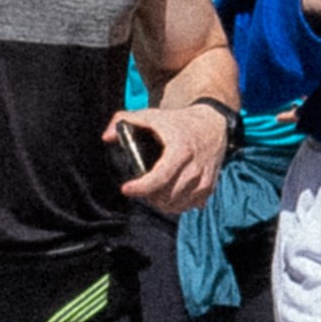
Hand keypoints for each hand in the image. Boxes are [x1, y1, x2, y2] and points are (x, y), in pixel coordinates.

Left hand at [111, 103, 228, 217]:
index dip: (141, 188)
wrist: (213, 125)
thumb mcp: (152, 115)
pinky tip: (168, 193)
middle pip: (166, 195)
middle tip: (138, 187)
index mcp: (181, 150)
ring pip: (176, 205)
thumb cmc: (179, 122)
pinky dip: (174, 204)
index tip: (126, 189)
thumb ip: (125, 120)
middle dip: (148, 195)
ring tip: (152, 190)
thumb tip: (106, 137)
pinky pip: (188, 206)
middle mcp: (195, 168)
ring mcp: (204, 180)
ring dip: (160, 202)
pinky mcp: (209, 188)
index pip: (160, 177)